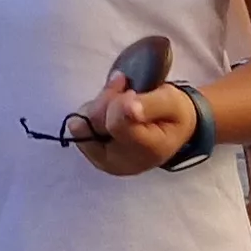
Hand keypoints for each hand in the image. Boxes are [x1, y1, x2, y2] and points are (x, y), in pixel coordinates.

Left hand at [69, 75, 192, 177]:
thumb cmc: (172, 114)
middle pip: (94, 122)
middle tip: (126, 89)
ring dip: (99, 103)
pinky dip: (92, 110)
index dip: (120, 101)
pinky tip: (110, 107)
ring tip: (120, 98)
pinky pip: (79, 125)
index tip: (132, 90)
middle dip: (107, 99)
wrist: (170, 129)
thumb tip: (128, 108)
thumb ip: (150, 104)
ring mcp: (103, 160)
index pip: (116, 124)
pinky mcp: (91, 153)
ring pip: (82, 122)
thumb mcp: (171, 102)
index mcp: (147, 151)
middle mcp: (121, 162)